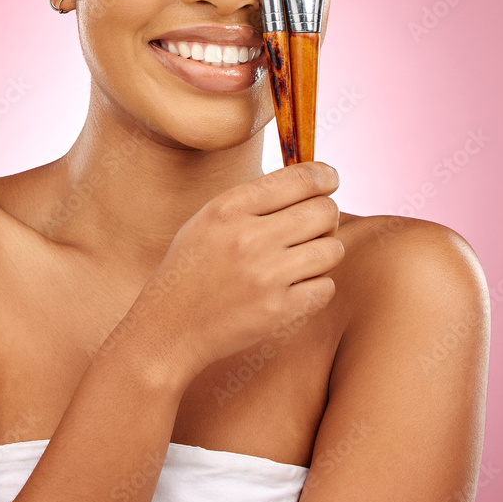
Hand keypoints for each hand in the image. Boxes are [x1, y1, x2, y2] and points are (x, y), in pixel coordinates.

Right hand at [133, 162, 343, 382]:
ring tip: (302, 257)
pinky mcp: (279, 311)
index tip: (330, 179)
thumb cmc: (193, 267)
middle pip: (324, 211)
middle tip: (313, 225)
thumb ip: (254, 199)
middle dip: (325, 215)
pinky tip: (293, 286)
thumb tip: (310, 181)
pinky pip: (326, 287)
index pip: (300, 179)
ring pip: (332, 249)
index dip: (325, 176)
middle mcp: (249, 238)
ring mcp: (266, 276)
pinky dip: (316, 285)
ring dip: (324, 251)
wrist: (170, 326)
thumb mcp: (209, 218)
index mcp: (230, 207)